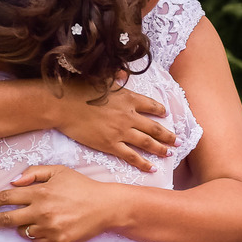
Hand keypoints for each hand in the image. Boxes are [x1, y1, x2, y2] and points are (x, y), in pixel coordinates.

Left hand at [0, 166, 117, 241]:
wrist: (107, 207)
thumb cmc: (82, 187)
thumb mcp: (59, 171)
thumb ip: (34, 173)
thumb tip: (13, 181)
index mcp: (40, 192)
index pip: (6, 197)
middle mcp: (41, 211)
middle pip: (5, 219)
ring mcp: (49, 228)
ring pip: (22, 231)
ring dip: (21, 226)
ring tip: (35, 219)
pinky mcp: (57, 241)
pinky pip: (37, 241)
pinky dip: (37, 235)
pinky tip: (48, 226)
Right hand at [53, 80, 176, 171]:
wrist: (62, 105)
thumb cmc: (78, 89)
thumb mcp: (101, 78)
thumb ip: (116, 77)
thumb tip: (123, 73)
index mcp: (128, 98)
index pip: (151, 106)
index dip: (160, 111)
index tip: (166, 115)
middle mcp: (129, 116)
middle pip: (154, 127)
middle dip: (168, 135)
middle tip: (178, 141)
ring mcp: (121, 132)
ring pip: (147, 143)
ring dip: (160, 149)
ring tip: (170, 154)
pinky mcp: (110, 145)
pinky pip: (131, 156)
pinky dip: (143, 163)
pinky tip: (152, 168)